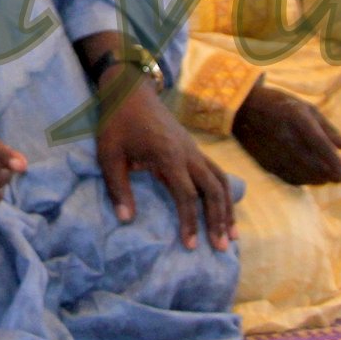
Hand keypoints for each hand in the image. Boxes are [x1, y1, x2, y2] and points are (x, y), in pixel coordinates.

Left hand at [97, 79, 233, 249]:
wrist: (130, 91)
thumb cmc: (117, 123)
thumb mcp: (109, 155)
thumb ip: (117, 187)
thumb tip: (125, 220)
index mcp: (169, 156)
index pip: (187, 195)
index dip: (190, 222)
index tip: (191, 246)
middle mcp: (188, 154)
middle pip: (213, 190)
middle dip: (218, 220)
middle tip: (221, 248)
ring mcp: (194, 150)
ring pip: (220, 181)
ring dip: (228, 209)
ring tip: (232, 236)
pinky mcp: (194, 149)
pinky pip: (217, 173)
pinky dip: (224, 193)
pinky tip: (226, 211)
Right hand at [231, 81, 340, 187]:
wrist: (244, 108)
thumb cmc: (281, 105)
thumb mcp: (307, 109)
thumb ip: (330, 130)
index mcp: (298, 119)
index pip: (322, 146)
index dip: (336, 164)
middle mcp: (286, 137)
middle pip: (313, 164)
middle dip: (331, 175)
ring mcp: (274, 151)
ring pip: (302, 174)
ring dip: (318, 180)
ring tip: (328, 178)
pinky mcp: (266, 161)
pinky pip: (288, 177)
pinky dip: (303, 181)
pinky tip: (311, 178)